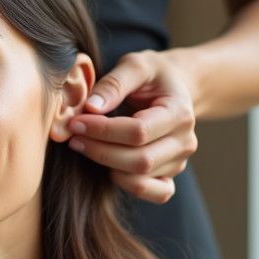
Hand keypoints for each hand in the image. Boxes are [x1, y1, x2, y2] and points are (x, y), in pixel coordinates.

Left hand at [67, 50, 198, 203]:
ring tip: (84, 145)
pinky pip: (154, 193)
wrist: (174, 87)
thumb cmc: (152, 75)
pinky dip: (127, 185)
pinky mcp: (170, 175)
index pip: (139, 131)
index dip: (103, 130)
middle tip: (73, 137)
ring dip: (106, 165)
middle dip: (100, 151)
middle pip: (139, 161)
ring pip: (140, 179)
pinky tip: (107, 165)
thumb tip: (90, 108)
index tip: (75, 122)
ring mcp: (179, 162)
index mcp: (180, 112)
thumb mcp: (135, 65)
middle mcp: (185, 142)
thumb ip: (113, 83)